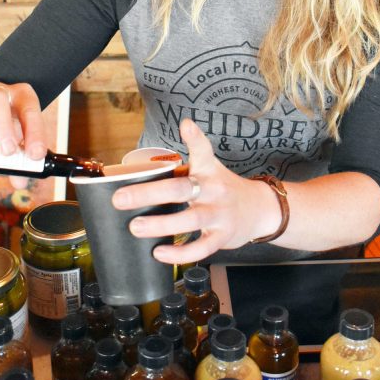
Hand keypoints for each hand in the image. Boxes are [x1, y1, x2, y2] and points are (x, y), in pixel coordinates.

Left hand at [111, 118, 279, 263]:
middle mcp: (213, 190)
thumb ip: (179, 170)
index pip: (203, 150)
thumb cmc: (222, 190)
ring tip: (135, 227)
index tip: (186, 126)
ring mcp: (219, 214)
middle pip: (181, 189)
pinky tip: (159, 252)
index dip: (194, 138)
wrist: (259, 210)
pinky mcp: (222, 237)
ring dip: (160, 225)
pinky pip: (200, 248)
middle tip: (121, 198)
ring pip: (189, 220)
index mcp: (207, 170)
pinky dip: (179, 253)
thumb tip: (141, 172)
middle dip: (149, 194)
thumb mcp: (208, 171)